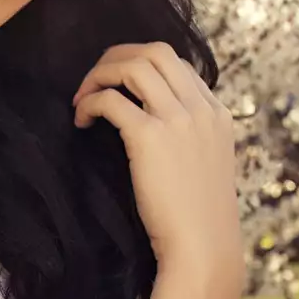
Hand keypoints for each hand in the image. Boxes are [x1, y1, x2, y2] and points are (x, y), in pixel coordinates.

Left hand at [71, 41, 242, 276]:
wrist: (202, 246)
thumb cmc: (196, 216)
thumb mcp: (205, 165)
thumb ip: (189, 137)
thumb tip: (150, 124)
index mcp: (217, 114)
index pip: (177, 64)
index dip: (140, 65)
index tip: (117, 84)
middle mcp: (201, 110)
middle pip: (156, 52)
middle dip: (117, 57)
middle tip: (92, 80)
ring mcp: (179, 120)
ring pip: (134, 66)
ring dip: (99, 75)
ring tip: (81, 98)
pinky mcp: (150, 137)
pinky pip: (111, 100)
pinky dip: (90, 103)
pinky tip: (81, 121)